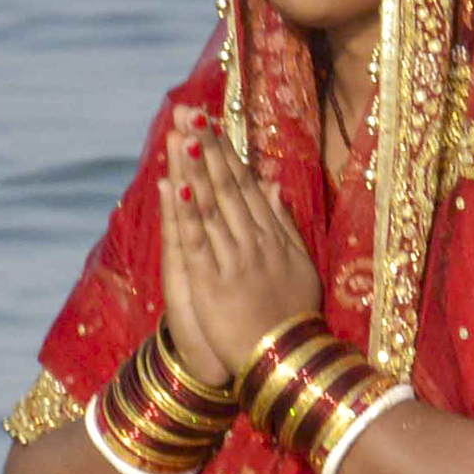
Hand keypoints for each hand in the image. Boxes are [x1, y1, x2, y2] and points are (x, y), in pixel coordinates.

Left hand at [160, 112, 324, 382]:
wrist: (286, 362)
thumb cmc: (292, 316)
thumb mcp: (299, 265)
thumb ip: (284, 224)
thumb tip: (273, 184)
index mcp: (272, 236)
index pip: (245, 184)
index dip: (226, 151)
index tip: (210, 122)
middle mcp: (253, 241)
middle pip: (227, 186)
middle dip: (207, 147)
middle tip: (190, 112)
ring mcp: (233, 261)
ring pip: (210, 207)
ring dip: (194, 169)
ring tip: (180, 134)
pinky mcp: (211, 283)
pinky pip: (196, 241)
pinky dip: (185, 214)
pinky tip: (174, 185)